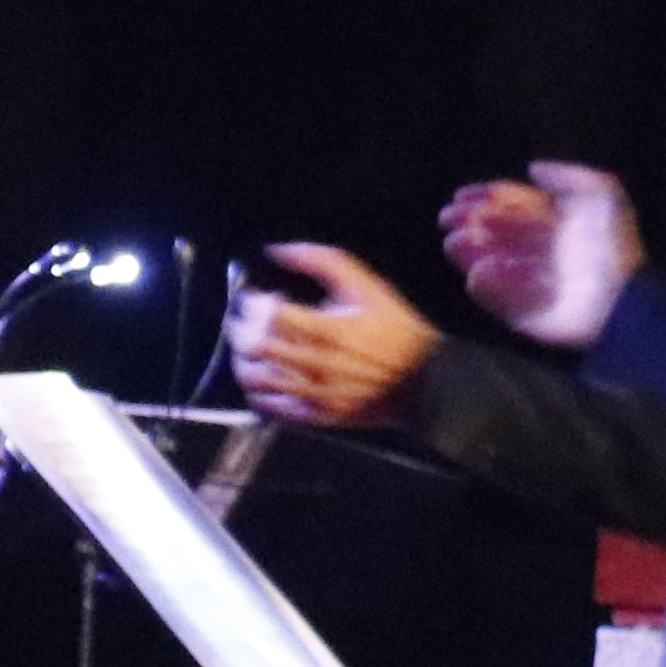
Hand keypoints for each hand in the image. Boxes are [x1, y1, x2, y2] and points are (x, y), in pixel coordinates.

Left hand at [226, 246, 442, 431]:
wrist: (426, 380)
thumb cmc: (396, 329)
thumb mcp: (367, 287)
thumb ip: (322, 262)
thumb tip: (279, 250)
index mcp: (326, 330)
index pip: (266, 314)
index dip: (251, 302)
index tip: (252, 296)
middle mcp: (314, 365)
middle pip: (253, 345)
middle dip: (239, 327)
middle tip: (240, 318)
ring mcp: (312, 394)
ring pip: (254, 377)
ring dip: (241, 358)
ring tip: (246, 346)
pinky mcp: (315, 416)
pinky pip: (269, 406)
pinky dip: (255, 389)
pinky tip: (261, 375)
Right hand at [442, 161, 636, 348]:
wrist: (622, 300)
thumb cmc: (614, 247)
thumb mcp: (602, 195)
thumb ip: (570, 175)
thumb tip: (533, 168)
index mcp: (562, 227)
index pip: (516, 208)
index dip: (488, 198)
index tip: (462, 194)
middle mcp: (546, 255)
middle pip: (500, 235)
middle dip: (472, 223)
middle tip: (448, 217)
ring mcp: (536, 287)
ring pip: (494, 265)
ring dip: (471, 252)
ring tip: (455, 242)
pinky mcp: (530, 316)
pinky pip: (501, 299)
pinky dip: (486, 285)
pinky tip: (477, 271)